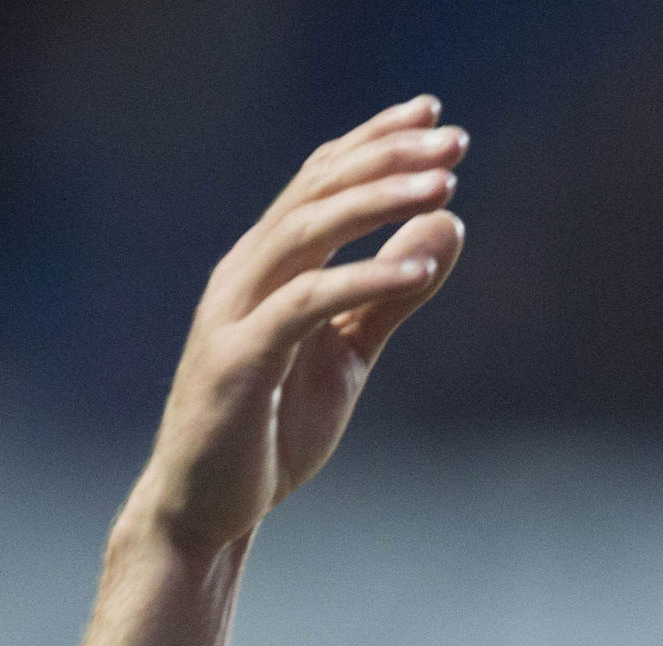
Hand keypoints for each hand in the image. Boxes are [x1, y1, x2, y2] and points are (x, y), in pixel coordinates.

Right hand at [130, 98, 469, 552]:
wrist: (208, 509)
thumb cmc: (269, 431)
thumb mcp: (347, 354)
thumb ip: (392, 293)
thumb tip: (446, 223)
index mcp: (266, 265)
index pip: (320, 181)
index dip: (375, 142)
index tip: (435, 118)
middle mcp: (244, 273)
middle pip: (316, 189)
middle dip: (387, 158)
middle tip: (454, 140)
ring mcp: (234, 312)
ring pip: (305, 230)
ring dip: (378, 201)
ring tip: (444, 185)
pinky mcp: (238, 359)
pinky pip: (304, 303)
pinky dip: (362, 279)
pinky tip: (417, 268)